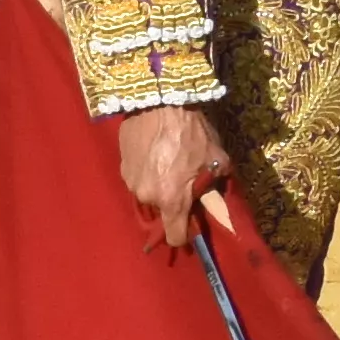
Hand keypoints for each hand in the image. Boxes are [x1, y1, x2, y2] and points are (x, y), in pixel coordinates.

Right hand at [114, 104, 230, 256]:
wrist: (160, 102)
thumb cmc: (193, 132)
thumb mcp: (216, 160)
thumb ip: (216, 188)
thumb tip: (216, 204)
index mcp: (171, 200)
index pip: (175, 236)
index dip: (184, 234)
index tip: (190, 226)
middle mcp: (147, 197)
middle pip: (162, 211)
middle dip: (173, 201)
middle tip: (184, 180)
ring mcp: (131, 182)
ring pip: (149, 194)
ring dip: (159, 185)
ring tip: (169, 162)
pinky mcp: (122, 166)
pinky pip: (138, 178)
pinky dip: (147, 171)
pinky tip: (156, 153)